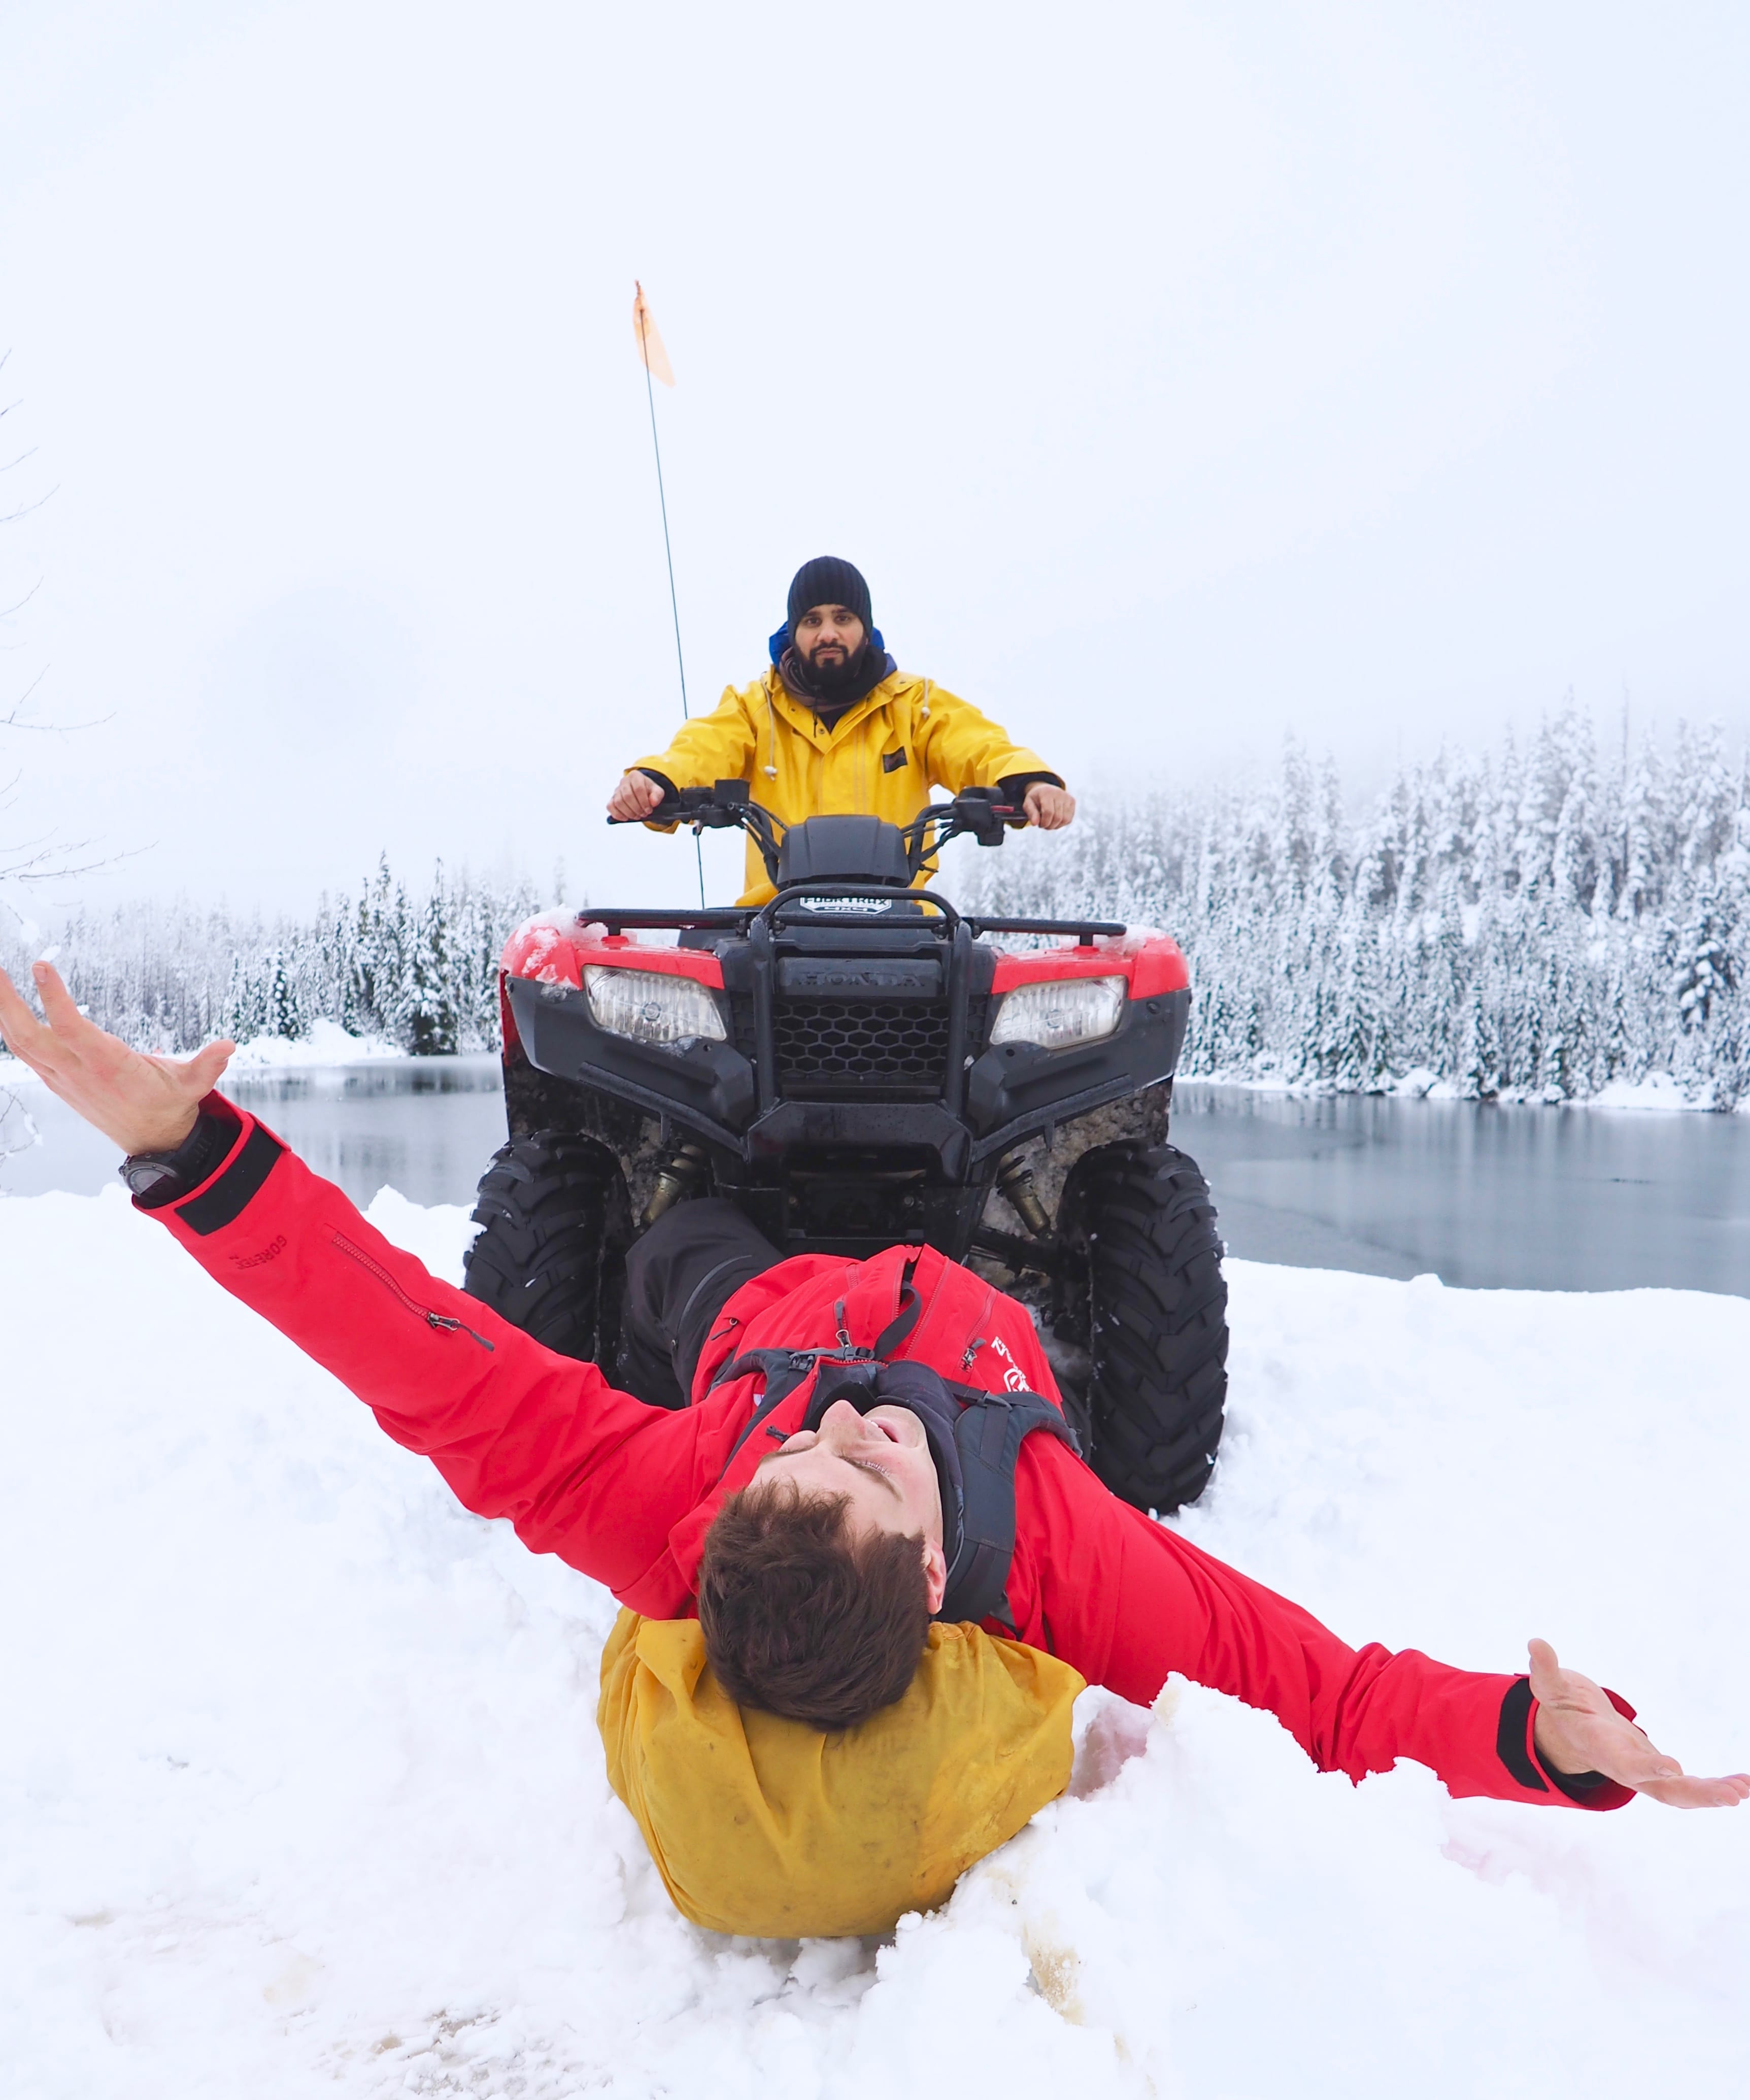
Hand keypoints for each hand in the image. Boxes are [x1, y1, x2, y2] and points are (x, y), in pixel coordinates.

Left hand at [0, 961, 233, 1156]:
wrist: (151, 1140)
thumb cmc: (169, 1105)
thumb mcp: (193, 1086)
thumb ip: (208, 1066)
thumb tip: (229, 1046)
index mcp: (108, 1067)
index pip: (72, 1028)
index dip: (53, 997)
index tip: (41, 965)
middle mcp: (78, 1072)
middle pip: (28, 1035)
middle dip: (8, 1002)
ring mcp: (62, 1077)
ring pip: (19, 1042)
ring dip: (3, 1011)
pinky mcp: (56, 1079)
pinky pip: (24, 1051)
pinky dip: (10, 1028)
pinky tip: (7, 1008)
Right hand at [607, 771, 666, 821]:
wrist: (641, 792)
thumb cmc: (649, 791)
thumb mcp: (657, 791)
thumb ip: (657, 795)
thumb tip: (653, 802)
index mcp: (635, 776)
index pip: (638, 788)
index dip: (644, 801)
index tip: (649, 810)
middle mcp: (624, 781)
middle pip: (627, 796)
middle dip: (636, 808)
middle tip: (643, 814)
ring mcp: (617, 790)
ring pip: (619, 802)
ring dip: (628, 812)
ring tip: (636, 816)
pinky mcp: (612, 798)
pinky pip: (610, 806)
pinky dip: (617, 814)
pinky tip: (626, 818)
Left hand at [1023, 782, 1074, 830]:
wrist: (1044, 789)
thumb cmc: (1035, 799)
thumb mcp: (1028, 804)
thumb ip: (1031, 813)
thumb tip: (1035, 823)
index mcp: (1046, 792)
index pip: (1048, 812)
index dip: (1044, 822)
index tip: (1039, 824)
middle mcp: (1059, 793)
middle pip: (1057, 817)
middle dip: (1049, 825)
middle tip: (1043, 824)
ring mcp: (1067, 797)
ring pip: (1065, 819)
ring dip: (1056, 826)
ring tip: (1049, 823)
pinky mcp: (1072, 801)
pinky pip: (1069, 819)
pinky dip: (1061, 824)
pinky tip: (1055, 820)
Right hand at [1528, 1639, 1748, 1808]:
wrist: (1570, 1734)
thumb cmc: (1563, 1707)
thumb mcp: (1550, 1688)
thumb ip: (1545, 1671)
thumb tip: (1535, 1644)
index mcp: (1601, 1748)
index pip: (1625, 1763)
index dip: (1647, 1766)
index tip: (1674, 1766)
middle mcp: (1625, 1769)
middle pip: (1663, 1790)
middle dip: (1695, 1793)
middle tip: (1730, 1795)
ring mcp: (1645, 1774)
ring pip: (1681, 1794)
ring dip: (1712, 1794)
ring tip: (1743, 1789)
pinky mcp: (1660, 1772)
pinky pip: (1690, 1785)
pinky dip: (1715, 1787)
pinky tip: (1742, 1785)